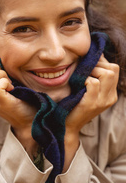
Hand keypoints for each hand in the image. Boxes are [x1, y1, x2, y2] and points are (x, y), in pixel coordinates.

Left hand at [62, 55, 118, 171]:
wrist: (67, 126)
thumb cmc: (74, 104)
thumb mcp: (87, 91)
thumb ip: (93, 77)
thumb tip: (92, 57)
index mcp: (111, 94)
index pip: (114, 69)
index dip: (101, 61)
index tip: (88, 63)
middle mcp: (110, 97)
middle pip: (113, 69)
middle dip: (98, 64)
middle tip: (85, 70)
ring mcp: (102, 101)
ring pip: (107, 74)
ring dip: (92, 70)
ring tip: (82, 77)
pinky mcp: (92, 103)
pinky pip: (93, 83)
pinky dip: (85, 79)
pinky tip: (78, 84)